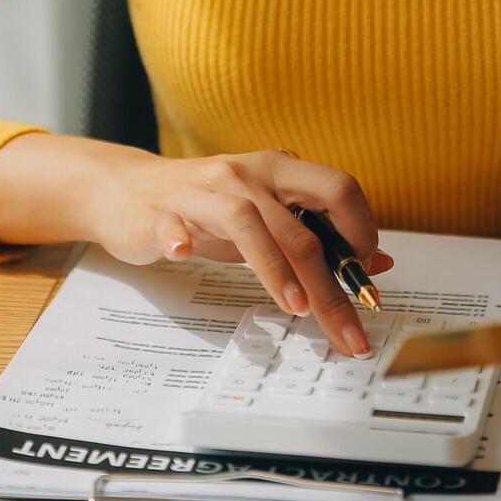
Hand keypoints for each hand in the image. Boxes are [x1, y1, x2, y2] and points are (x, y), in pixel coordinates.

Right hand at [0, 134, 391, 357]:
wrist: (124, 190)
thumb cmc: (202, 208)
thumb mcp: (265, 218)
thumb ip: (315, 235)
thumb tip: (376, 262)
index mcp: (278, 171)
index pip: (338, 190)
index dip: (361, 233)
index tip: (366, 279)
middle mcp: (245, 175)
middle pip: (300, 226)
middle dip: (331, 282)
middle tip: (348, 329)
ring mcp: (201, 192)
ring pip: (247, 222)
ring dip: (275, 266)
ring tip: (296, 306)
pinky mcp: (158, 212)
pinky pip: (171, 223)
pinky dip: (179, 237)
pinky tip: (183, 253)